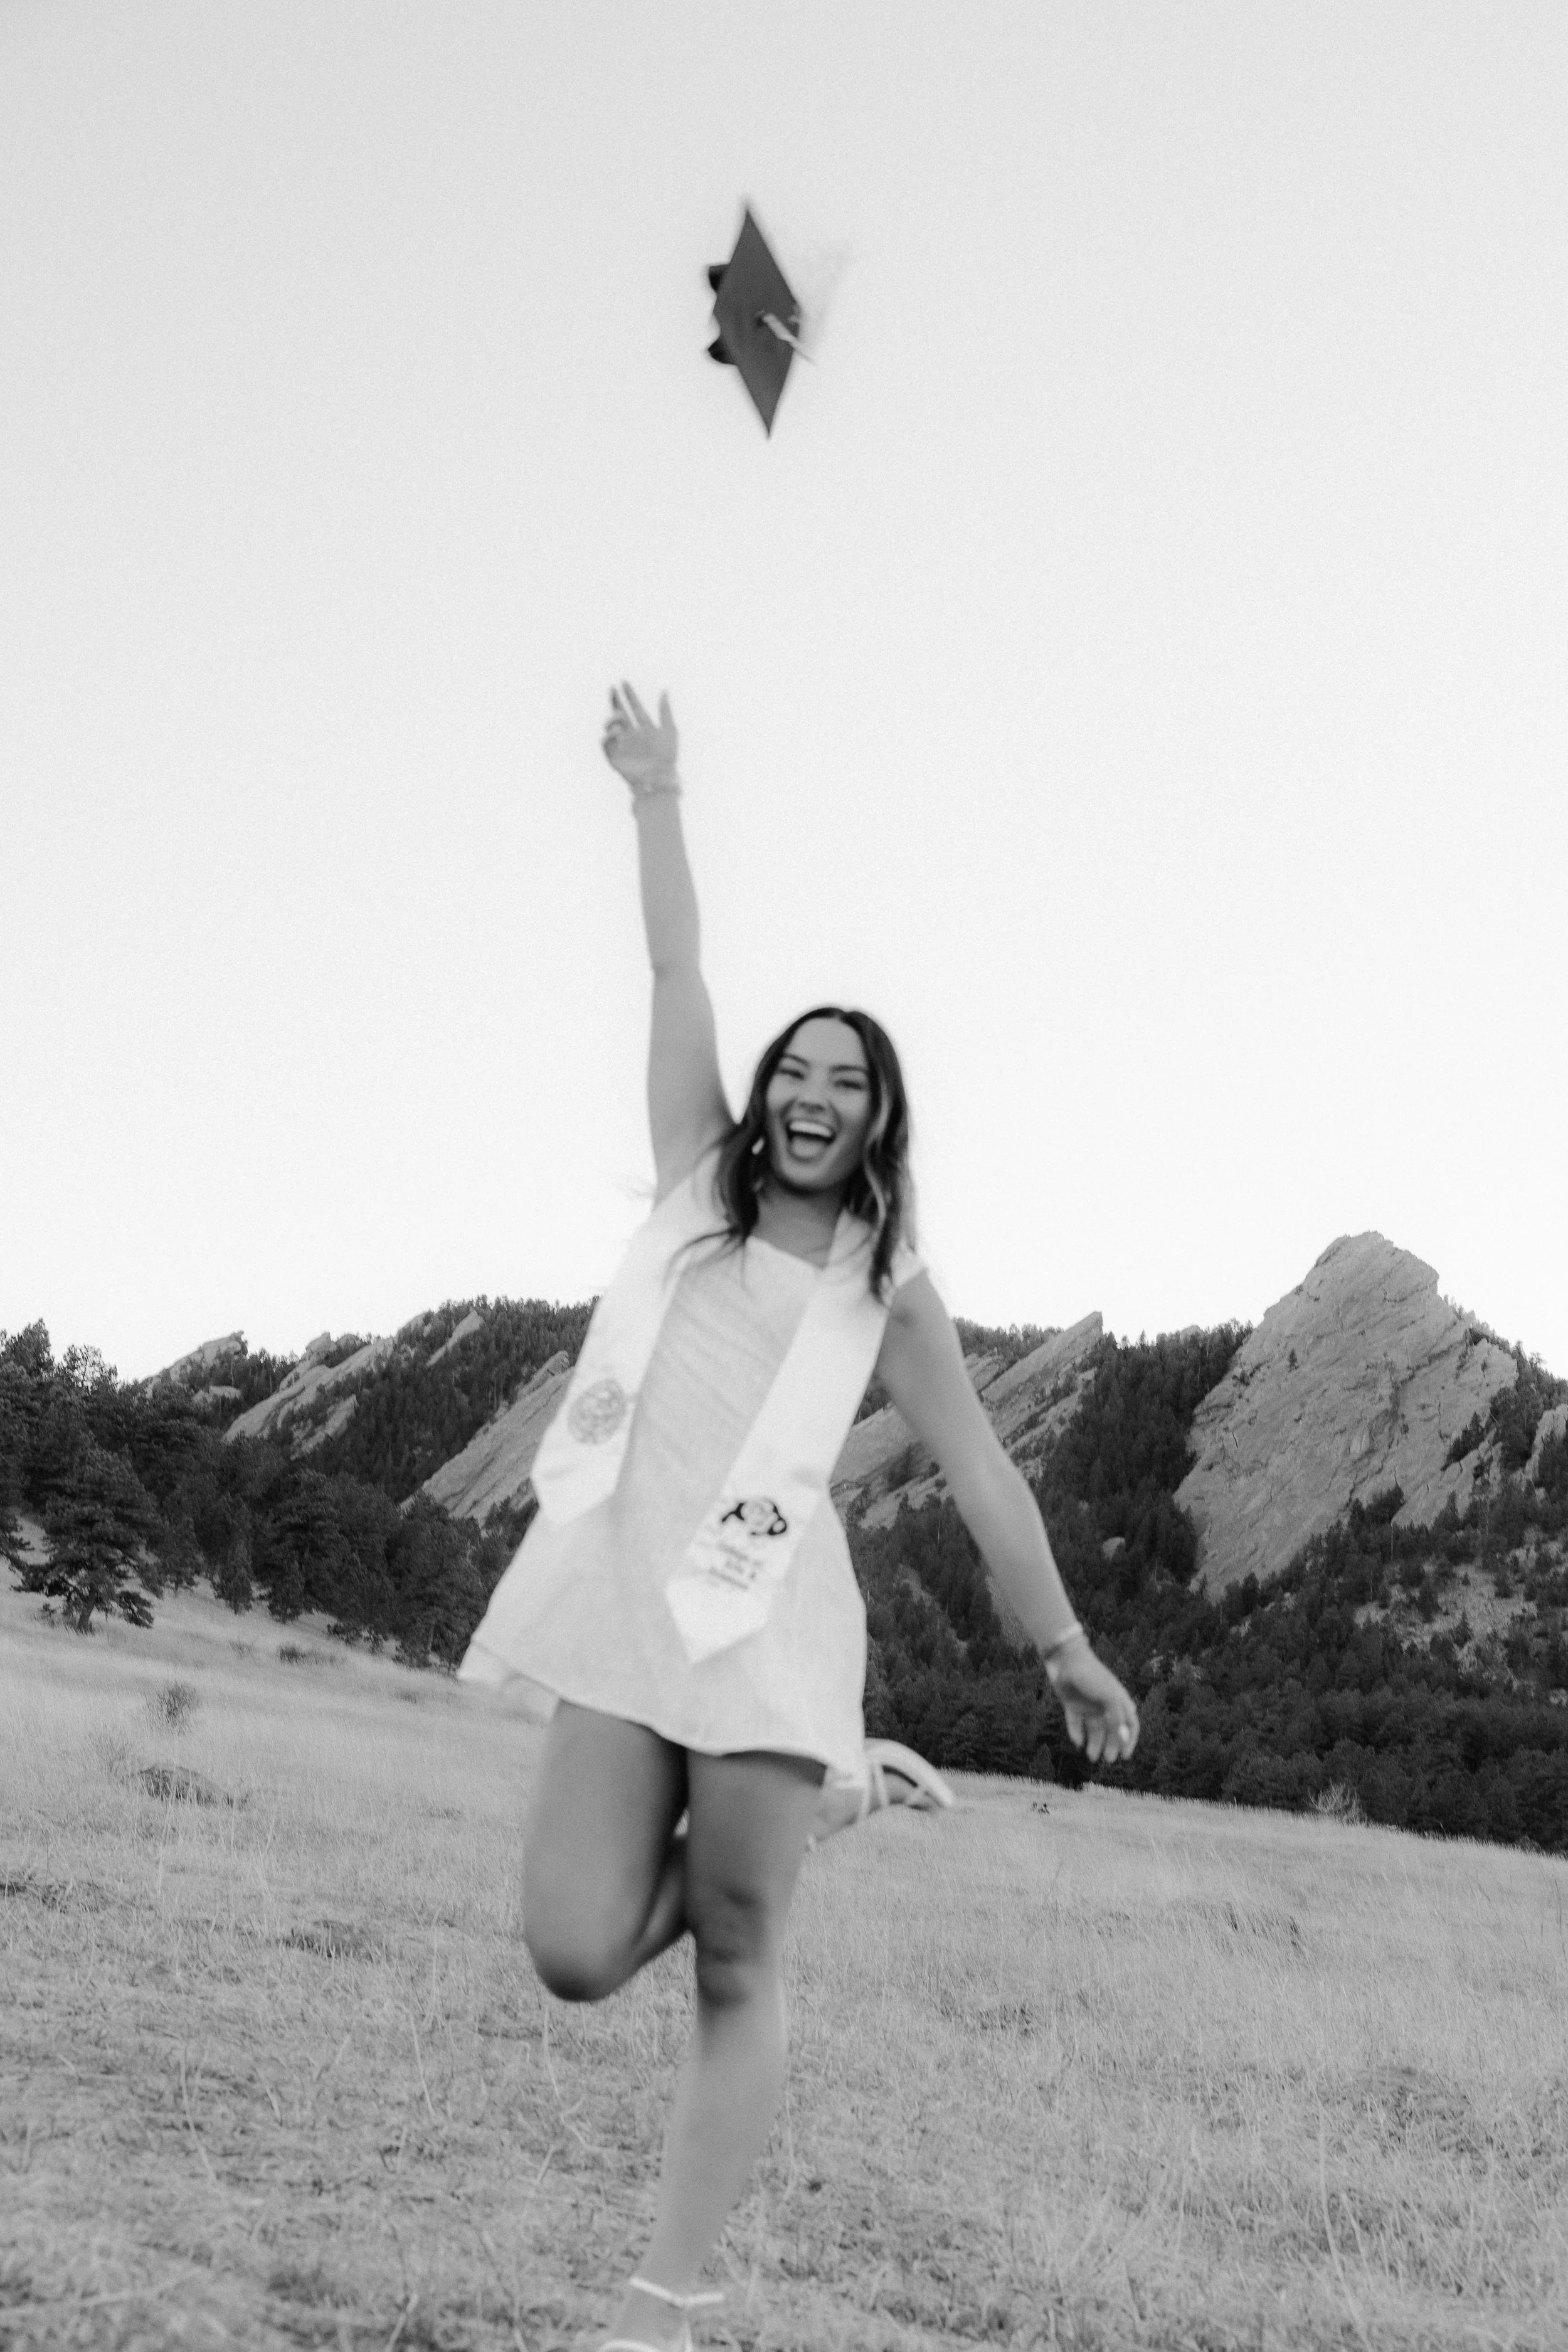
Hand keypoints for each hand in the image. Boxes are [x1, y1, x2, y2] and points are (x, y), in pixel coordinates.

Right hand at [602, 681, 679, 795]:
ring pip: (611, 726)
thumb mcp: (670, 730)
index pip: (635, 707)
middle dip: (615, 701)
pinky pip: (605, 744)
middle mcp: (632, 734)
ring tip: (620, 717)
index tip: (624, 682)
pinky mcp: (614, 757)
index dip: (630, 695)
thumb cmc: (668, 756)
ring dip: (613, 719)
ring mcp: (623, 745)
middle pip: (620, 713)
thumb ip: (665, 710)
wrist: (660, 778)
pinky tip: (615, 732)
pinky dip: (608, 736)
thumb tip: (665, 690)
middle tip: (611, 688)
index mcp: (645, 727)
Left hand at [1047, 1637, 1139, 1763]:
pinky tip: (1078, 1742)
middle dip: (1111, 1746)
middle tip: (1108, 1759)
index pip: (1129, 1724)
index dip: (1129, 1740)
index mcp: (1118, 1701)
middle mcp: (1104, 1705)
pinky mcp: (1073, 1705)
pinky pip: (1076, 1723)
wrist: (1066, 1659)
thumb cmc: (1092, 1676)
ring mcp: (1088, 1705)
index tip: (1125, 1755)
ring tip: (1092, 1757)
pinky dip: (1077, 1733)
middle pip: (1111, 1730)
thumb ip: (1117, 1718)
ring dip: (1095, 1744)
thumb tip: (1124, 1738)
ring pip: (1094, 1729)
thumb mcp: (1109, 1697)